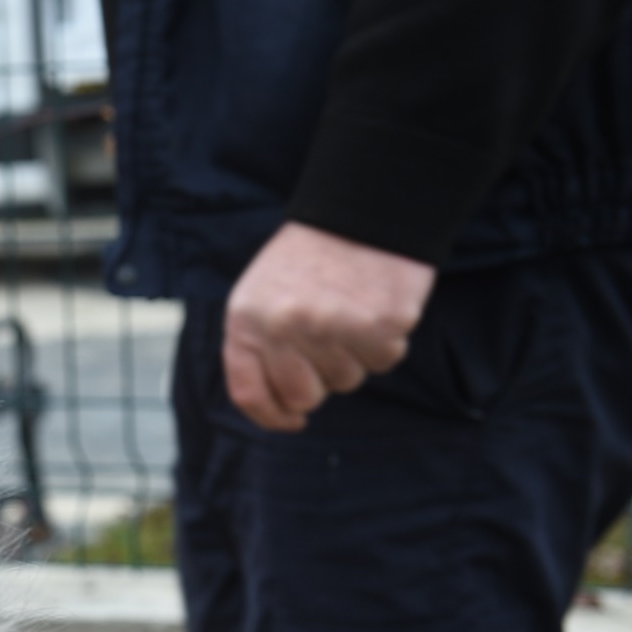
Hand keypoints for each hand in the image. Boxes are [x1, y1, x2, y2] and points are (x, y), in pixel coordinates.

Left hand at [222, 222, 435, 431]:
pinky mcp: (379, 324)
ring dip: (352, 358)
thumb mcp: (259, 295)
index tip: (291, 421)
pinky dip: (384, 343)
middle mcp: (285, 326)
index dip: (271, 416)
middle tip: (327, 349)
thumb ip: (256, 346)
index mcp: (246, 319)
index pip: (249, 392)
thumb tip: (275, 406)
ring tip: (349, 314)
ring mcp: (332, 326)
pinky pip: (384, 361)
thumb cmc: (307, 260)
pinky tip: (374, 308)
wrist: (359, 210)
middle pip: (303, 396)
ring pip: (347, 381)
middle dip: (318, 384)